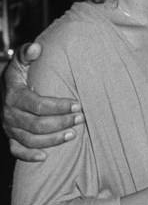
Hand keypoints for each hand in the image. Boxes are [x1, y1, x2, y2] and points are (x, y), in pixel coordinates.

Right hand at [1, 43, 82, 161]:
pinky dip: (30, 156)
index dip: (59, 106)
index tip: (77, 104)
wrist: (1, 90)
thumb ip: (27, 53)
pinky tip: (46, 156)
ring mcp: (9, 128)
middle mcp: (9, 114)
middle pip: (38, 125)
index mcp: (13, 95)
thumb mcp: (19, 61)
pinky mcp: (10, 137)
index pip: (38, 105)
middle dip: (62, 122)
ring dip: (54, 139)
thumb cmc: (17, 75)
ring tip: (74, 134)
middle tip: (81, 118)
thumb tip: (37, 47)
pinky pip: (17, 151)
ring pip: (31, 140)